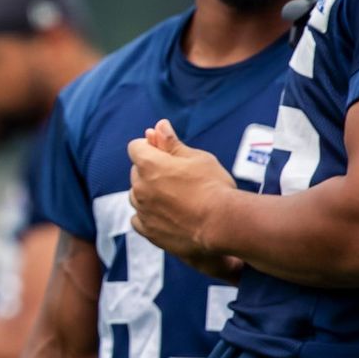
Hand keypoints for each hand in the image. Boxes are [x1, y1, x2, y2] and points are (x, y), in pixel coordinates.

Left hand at [128, 120, 240, 274]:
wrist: (223, 224)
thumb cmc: (214, 186)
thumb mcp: (197, 158)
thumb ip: (172, 143)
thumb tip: (158, 126)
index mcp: (149, 164)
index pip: (136, 147)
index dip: (150, 147)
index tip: (165, 152)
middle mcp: (139, 187)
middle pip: (137, 172)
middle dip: (151, 170)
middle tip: (177, 176)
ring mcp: (143, 211)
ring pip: (137, 196)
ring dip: (149, 193)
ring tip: (175, 197)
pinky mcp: (149, 231)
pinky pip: (139, 219)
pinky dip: (148, 215)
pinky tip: (165, 215)